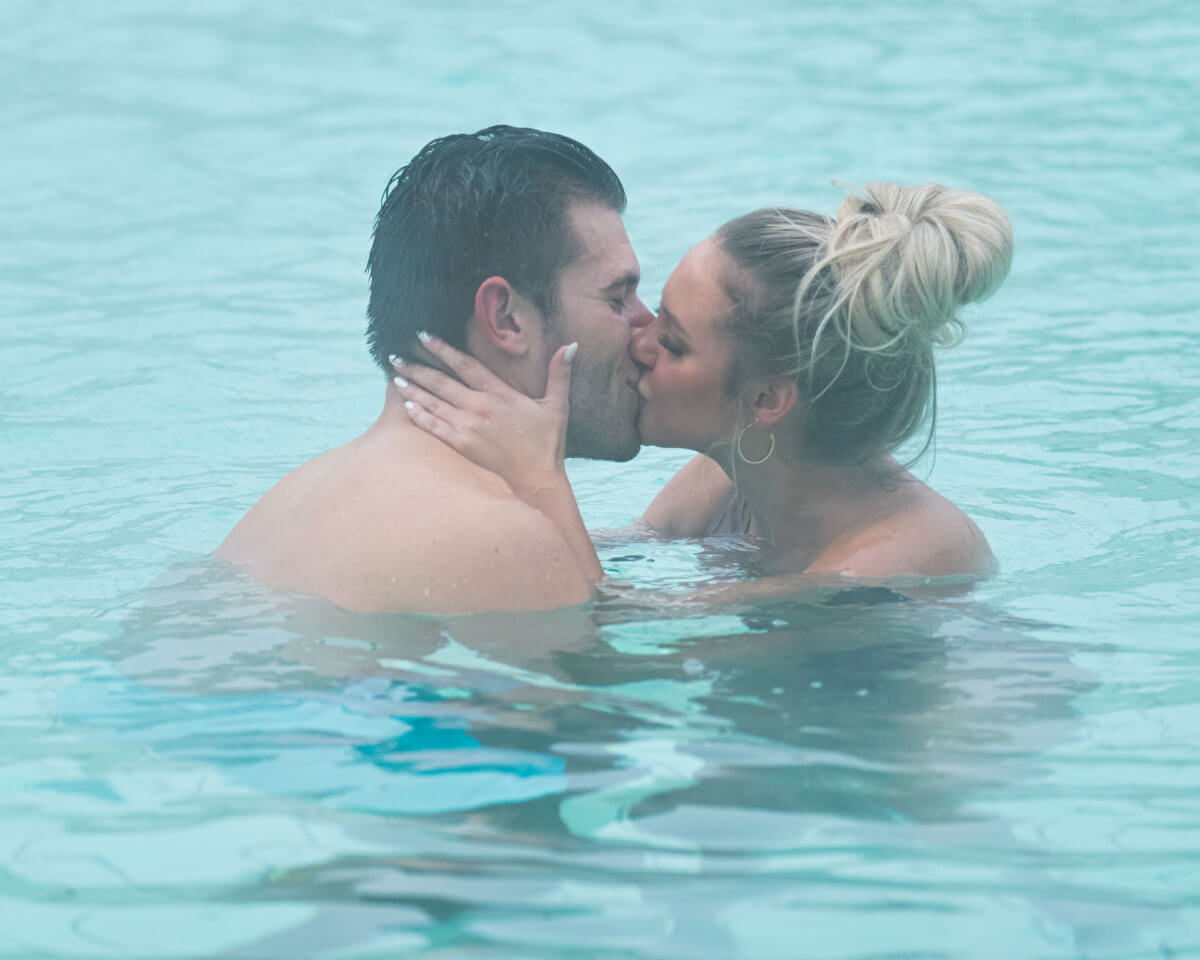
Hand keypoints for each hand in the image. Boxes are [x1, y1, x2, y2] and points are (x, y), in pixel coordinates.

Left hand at [391, 332, 575, 495]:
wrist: (537, 478)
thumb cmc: (547, 442)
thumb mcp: (557, 405)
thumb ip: (559, 374)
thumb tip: (571, 345)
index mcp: (500, 393)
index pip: (466, 364)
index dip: (443, 349)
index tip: (424, 336)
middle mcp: (480, 407)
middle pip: (441, 382)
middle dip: (416, 367)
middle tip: (395, 355)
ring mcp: (469, 427)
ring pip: (433, 402)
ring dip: (412, 388)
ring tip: (394, 376)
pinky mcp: (462, 445)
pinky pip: (435, 427)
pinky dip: (419, 415)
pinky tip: (406, 405)